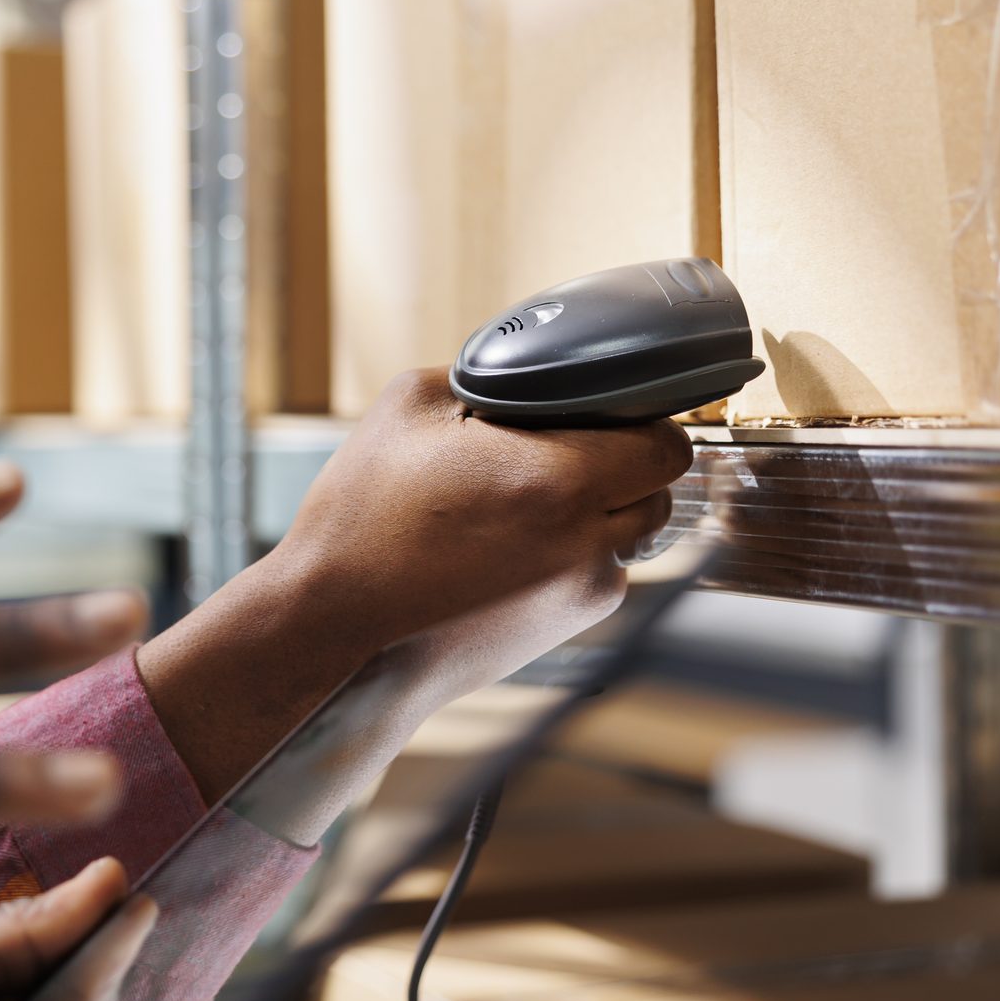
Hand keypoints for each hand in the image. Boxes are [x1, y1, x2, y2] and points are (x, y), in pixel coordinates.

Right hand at [140, 367, 692, 801]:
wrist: (336, 625)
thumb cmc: (362, 521)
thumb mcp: (409, 408)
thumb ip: (484, 375)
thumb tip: (524, 373)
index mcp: (557, 479)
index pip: (663, 443)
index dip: (639, 421)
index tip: (606, 415)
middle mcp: (584, 541)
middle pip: (660, 490)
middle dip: (625, 465)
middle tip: (564, 452)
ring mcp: (580, 592)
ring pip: (633, 534)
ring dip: (601, 510)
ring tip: (527, 503)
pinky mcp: (565, 627)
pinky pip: (599, 573)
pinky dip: (573, 554)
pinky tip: (510, 546)